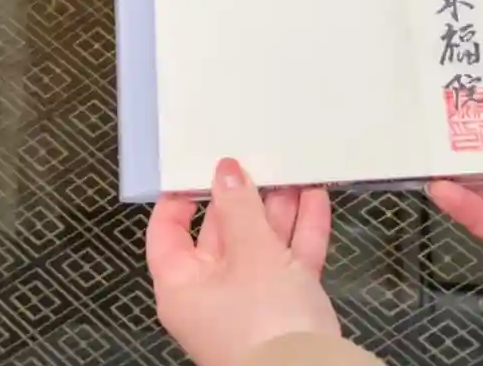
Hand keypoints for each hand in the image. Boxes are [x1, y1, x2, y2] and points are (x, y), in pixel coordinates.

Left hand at [147, 159, 337, 365]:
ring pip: (262, 244)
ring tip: (293, 170)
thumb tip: (226, 172)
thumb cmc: (265, 323)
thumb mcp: (251, 253)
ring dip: (279, 209)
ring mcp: (252, 303)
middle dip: (244, 197)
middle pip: (222, 234)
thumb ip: (240, 207)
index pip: (167, 232)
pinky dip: (303, 231)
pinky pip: (291, 261)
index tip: (200, 166)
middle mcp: (212, 295)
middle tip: (257, 160)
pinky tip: (315, 198)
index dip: (181, 197)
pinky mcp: (287, 309)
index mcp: (182, 285)